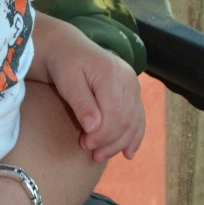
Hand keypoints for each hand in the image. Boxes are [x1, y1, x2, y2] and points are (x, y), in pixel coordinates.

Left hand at [47, 37, 145, 161]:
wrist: (70, 48)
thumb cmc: (65, 65)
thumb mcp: (67, 81)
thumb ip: (81, 103)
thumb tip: (93, 128)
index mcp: (111, 73)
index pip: (114, 114)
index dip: (102, 135)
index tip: (85, 144)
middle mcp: (128, 78)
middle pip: (126, 120)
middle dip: (110, 142)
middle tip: (92, 153)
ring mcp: (133, 84)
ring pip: (134, 122)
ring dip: (120, 143)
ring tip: (101, 155)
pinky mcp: (133, 91)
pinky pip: (138, 117)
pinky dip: (134, 136)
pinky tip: (128, 152)